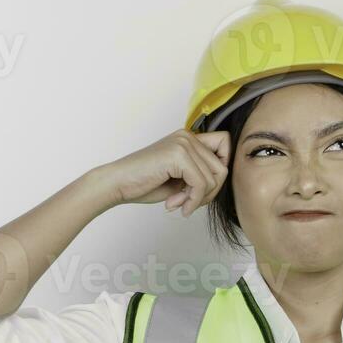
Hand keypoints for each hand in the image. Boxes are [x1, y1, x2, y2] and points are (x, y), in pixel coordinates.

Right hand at [97, 129, 230, 216]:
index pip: (224, 145)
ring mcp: (183, 143)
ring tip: (178, 203)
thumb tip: (222, 182)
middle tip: (188, 202)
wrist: (117, 184)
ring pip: (214, 178)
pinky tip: (177, 206)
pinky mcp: (178, 155)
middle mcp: (187, 136)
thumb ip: (200, 175)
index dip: (221, 169)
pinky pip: (201, 184)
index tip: (204, 188)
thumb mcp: (180, 177)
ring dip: (198, 199)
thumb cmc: (144, 182)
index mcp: (188, 138)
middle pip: (222, 168)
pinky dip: (192, 201)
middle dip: (209, 192)